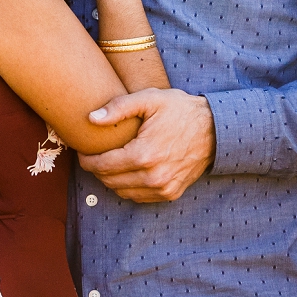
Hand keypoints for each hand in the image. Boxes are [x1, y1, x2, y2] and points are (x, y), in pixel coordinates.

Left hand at [79, 90, 213, 202]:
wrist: (215, 129)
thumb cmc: (180, 111)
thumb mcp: (149, 99)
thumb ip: (118, 108)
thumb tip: (91, 118)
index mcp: (143, 155)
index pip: (101, 166)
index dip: (86, 160)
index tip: (81, 151)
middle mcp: (153, 177)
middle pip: (108, 181)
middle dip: (96, 169)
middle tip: (92, 155)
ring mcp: (163, 188)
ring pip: (122, 192)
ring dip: (110, 179)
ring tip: (108, 162)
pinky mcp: (171, 194)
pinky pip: (139, 197)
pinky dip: (128, 187)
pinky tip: (127, 171)